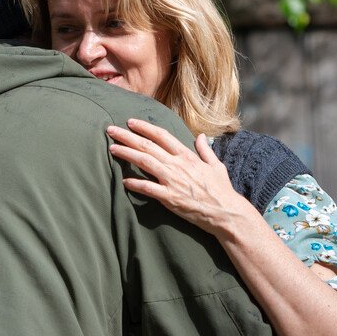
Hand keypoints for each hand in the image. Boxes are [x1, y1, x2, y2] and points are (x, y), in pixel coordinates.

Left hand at [106, 119, 245, 235]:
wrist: (226, 213)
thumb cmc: (221, 190)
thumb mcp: (216, 166)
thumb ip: (205, 150)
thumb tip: (201, 136)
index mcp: (187, 156)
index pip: (162, 136)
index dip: (144, 127)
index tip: (130, 122)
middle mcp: (178, 165)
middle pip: (148, 146)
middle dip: (127, 136)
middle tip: (110, 130)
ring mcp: (173, 181)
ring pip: (145, 162)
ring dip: (126, 154)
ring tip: (111, 148)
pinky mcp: (170, 198)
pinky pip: (148, 188)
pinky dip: (135, 184)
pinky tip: (123, 181)